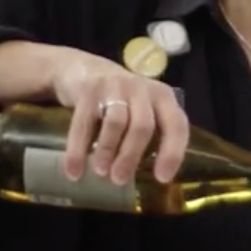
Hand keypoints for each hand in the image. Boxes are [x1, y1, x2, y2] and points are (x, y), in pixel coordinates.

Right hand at [39, 44, 190, 183]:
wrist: (83, 69)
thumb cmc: (120, 101)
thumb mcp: (141, 111)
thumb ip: (149, 136)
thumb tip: (149, 180)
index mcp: (162, 98)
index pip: (175, 124)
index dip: (171, 152)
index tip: (161, 178)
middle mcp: (141, 89)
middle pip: (142, 126)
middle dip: (131, 156)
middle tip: (119, 179)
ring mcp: (115, 86)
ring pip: (116, 122)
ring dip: (108, 151)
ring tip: (100, 172)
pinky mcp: (89, 89)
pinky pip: (84, 122)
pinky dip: (78, 149)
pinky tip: (74, 171)